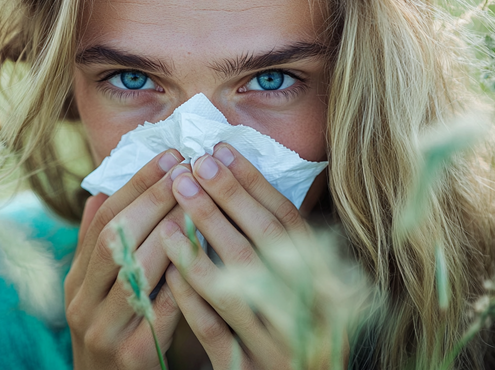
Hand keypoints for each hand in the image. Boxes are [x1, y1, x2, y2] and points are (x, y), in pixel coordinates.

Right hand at [65, 149, 184, 369]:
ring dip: (169, 231)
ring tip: (199, 201)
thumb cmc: (116, 333)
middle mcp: (82, 302)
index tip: (170, 156)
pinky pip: (161, 310)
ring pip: (135, 269)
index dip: (136, 184)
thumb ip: (99, 247)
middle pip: (115, 238)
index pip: (103, 219)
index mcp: (77, 280)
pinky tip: (204, 254)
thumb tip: (98, 194)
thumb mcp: (98, 292)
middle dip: (153, 199)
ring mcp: (104, 330)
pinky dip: (182, 279)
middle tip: (187, 169)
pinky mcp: (133, 357)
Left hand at [159, 144, 321, 368]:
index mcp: (325, 282)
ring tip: (170, 209)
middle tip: (191, 168)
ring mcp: (278, 344)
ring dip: (201, 242)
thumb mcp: (303, 287)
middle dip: (224, 201)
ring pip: (236, 286)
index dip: (253, 183)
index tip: (221, 150)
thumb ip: (283, 246)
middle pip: (263, 244)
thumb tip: (240, 179)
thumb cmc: (294, 328)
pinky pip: (214, 330)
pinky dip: (191, 295)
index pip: (287, 221)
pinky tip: (169, 265)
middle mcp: (308, 311)